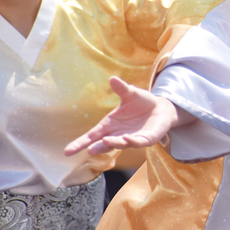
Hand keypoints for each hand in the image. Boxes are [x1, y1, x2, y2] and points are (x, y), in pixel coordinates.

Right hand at [64, 77, 189, 155]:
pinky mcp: (146, 139)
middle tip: (88, 150)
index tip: (67, 151)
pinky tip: (127, 138)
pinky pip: (138, 142)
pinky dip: (132, 141)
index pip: (92, 136)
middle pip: (104, 144)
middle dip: (96, 147)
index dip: (80, 143)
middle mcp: (118, 134)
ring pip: (120, 144)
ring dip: (114, 144)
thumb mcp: (131, 94)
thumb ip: (122, 89)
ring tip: (106, 142)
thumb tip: (113, 78)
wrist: (161, 108)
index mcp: (110, 125)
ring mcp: (132, 138)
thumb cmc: (142, 102)